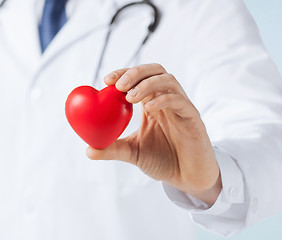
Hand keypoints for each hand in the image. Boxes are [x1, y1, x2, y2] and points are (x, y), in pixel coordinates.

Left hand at [86, 63, 220, 204]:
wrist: (188, 177)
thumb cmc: (164, 161)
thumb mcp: (134, 153)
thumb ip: (113, 149)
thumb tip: (88, 150)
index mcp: (154, 103)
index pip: (140, 78)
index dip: (124, 73)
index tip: (107, 80)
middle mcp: (168, 100)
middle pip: (156, 71)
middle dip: (135, 72)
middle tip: (118, 85)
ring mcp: (182, 107)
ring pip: (169, 81)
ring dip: (148, 83)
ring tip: (130, 97)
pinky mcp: (193, 117)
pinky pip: (180, 101)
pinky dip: (163, 100)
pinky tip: (149, 108)